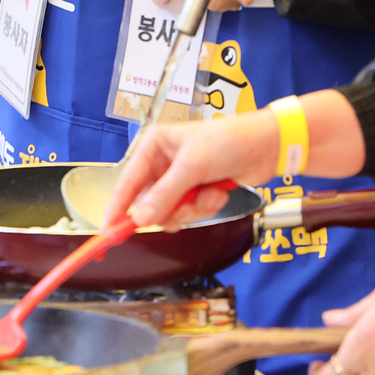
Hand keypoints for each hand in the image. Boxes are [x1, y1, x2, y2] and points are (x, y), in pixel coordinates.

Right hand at [106, 111, 281, 228]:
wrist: (265, 146)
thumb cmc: (227, 141)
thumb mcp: (192, 166)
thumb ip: (165, 195)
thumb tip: (141, 219)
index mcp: (153, 147)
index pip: (127, 183)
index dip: (117, 209)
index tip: (109, 232)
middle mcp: (162, 164)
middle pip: (150, 203)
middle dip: (171, 209)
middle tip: (186, 206)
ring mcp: (180, 179)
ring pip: (171, 212)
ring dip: (193, 208)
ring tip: (210, 193)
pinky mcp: (197, 190)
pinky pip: (190, 212)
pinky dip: (205, 206)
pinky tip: (218, 191)